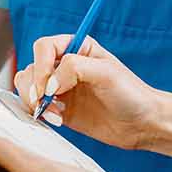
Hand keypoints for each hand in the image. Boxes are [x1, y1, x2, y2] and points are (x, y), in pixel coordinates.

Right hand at [13, 36, 164, 149]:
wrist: (142, 124)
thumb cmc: (131, 93)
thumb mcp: (105, 72)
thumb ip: (74, 68)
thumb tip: (48, 83)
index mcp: (78, 47)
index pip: (44, 47)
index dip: (41, 65)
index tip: (47, 86)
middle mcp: (66, 66)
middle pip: (31, 67)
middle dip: (33, 85)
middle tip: (45, 101)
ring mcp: (61, 88)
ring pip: (28, 87)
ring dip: (33, 100)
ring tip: (52, 113)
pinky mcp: (60, 109)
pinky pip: (36, 107)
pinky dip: (39, 114)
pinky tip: (57, 120)